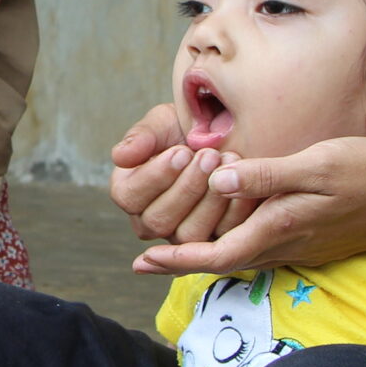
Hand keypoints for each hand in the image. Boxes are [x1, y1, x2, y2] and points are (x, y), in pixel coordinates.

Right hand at [109, 106, 247, 245]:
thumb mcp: (163, 123)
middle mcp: (149, 221)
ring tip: (226, 165)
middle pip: (158, 221)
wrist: (225, 138)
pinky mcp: (212, 243)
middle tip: (209, 156)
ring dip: (209, 201)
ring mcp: (180, 235)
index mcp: (129, 193)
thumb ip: (142, 136)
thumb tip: (119, 157)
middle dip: (186, 188)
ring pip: (187, 235)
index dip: (156, 177)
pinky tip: (245, 185)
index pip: (130, 196)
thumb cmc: (187, 129)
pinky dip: (234, 212)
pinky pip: (221, 240)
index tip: (181, 153)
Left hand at [128, 135, 365, 276]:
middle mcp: (287, 245)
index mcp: (282, 226)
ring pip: (244, 256)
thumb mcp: (318, 164)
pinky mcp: (314, 241)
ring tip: (175, 246)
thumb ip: (268, 175)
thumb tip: (219, 179)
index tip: (143, 260)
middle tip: (145, 259)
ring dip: (208, 252)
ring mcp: (302, 246)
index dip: (178, 260)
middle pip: (224, 261)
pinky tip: (229, 230)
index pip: (218, 253)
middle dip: (183, 260)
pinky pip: (264, 248)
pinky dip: (236, 242)